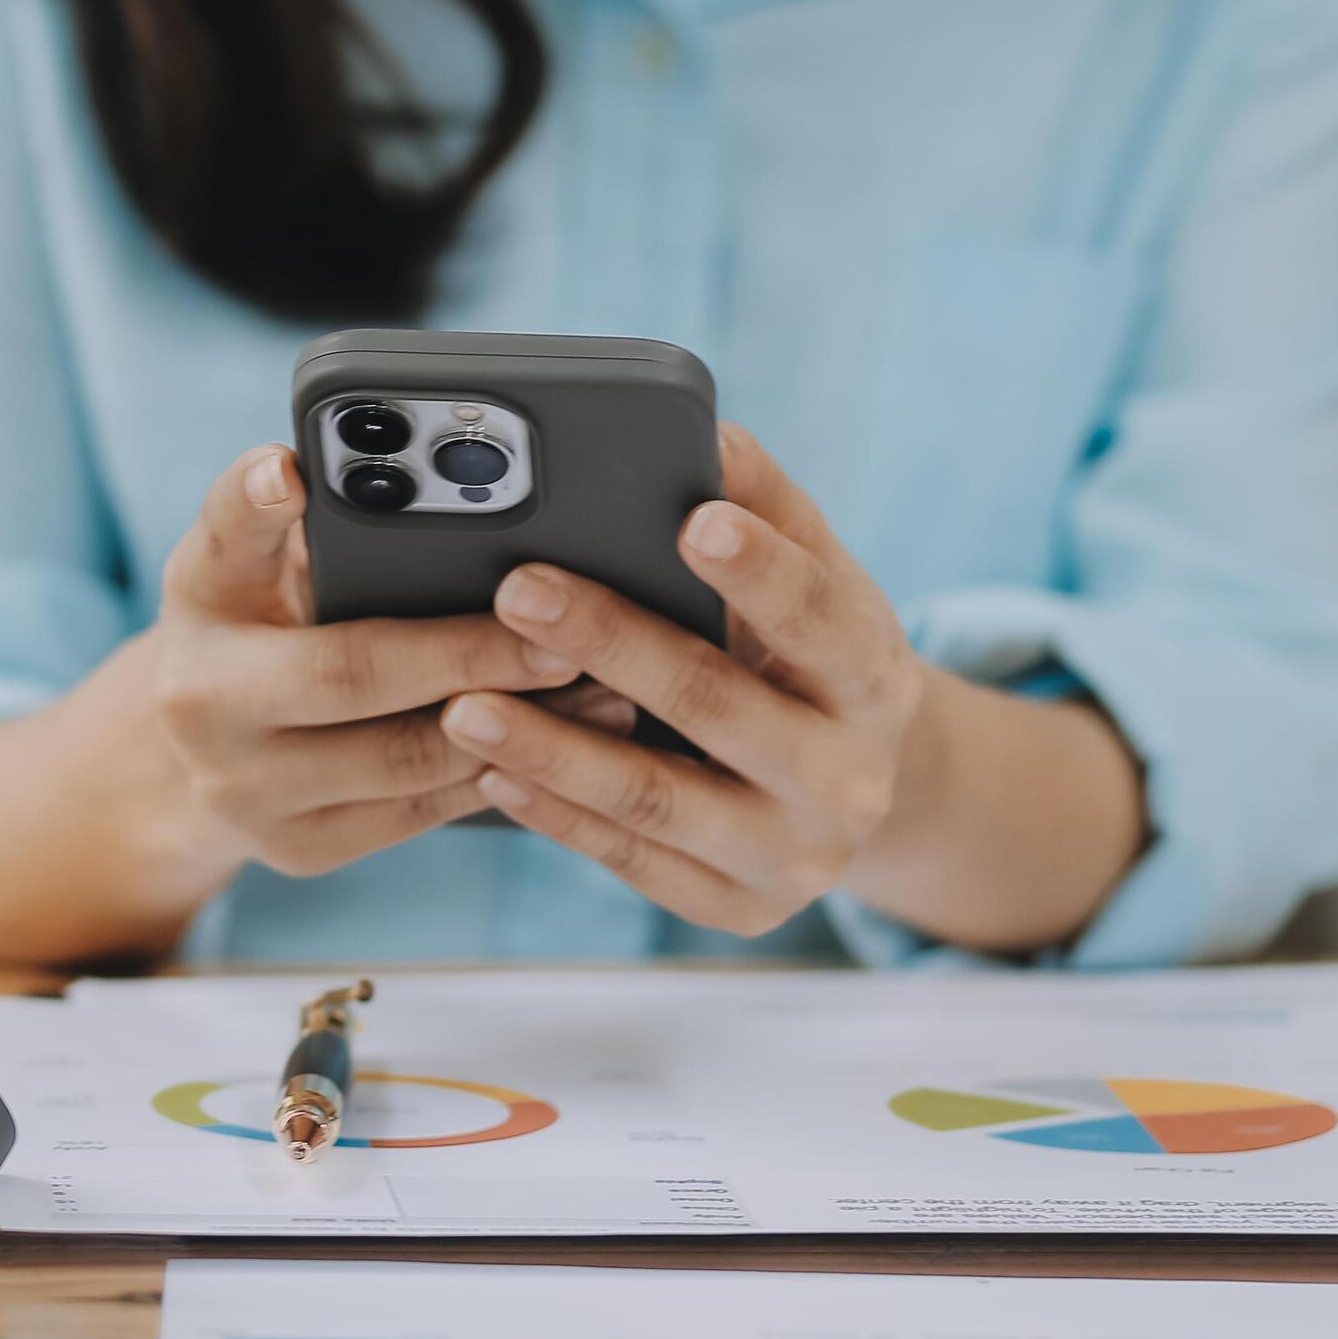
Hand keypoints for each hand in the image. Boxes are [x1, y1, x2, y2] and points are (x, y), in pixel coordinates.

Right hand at [152, 445, 626, 878]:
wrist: (202, 749)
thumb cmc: (250, 621)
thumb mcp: (239, 560)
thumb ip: (271, 514)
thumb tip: (301, 466)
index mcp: (194, 611)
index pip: (226, 546)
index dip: (257, 507)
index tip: (293, 473)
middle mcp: (203, 714)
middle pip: (349, 675)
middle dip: (468, 654)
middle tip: (565, 635)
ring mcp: (251, 796)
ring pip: (403, 761)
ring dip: (515, 725)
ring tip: (603, 686)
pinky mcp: (305, 849)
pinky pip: (421, 813)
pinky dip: (501, 775)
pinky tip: (570, 744)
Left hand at [435, 425, 934, 933]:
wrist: (860, 793)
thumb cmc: (811, 659)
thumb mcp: (818, 583)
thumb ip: (765, 508)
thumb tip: (704, 429)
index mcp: (873, 680)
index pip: (819, 617)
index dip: (760, 572)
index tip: (694, 520)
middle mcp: (846, 778)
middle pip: (719, 707)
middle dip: (614, 645)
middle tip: (520, 590)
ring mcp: (793, 856)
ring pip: (659, 801)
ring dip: (555, 751)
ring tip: (464, 703)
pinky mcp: (736, 909)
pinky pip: (633, 863)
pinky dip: (556, 817)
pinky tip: (490, 772)